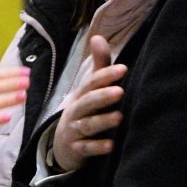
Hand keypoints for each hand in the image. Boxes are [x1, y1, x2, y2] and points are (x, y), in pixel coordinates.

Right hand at [49, 34, 126, 171]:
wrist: (62, 145)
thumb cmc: (83, 112)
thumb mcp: (89, 90)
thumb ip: (99, 66)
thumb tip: (98, 36)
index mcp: (80, 96)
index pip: (91, 83)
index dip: (105, 75)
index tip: (124, 69)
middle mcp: (75, 112)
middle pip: (87, 102)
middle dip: (102, 97)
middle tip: (120, 91)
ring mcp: (73, 131)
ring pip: (87, 125)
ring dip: (102, 121)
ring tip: (120, 118)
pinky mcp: (75, 150)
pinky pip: (85, 149)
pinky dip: (97, 147)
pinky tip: (111, 146)